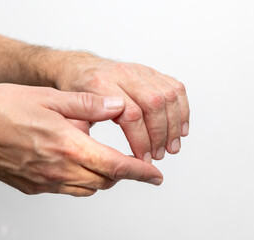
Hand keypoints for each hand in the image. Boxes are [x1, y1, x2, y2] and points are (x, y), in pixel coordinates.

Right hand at [0, 84, 162, 195]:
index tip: (156, 176)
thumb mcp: (50, 97)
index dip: (141, 172)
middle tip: (133, 162)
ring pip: (88, 188)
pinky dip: (81, 180)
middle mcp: (59, 169)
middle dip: (123, 173)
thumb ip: (89, 104)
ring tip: (106, 161)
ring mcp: (45, 181)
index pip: (116, 166)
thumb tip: (118, 106)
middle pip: (105, 180)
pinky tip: (76, 163)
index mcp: (68, 145)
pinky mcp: (33, 187)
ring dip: (103, 177)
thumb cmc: (2, 108)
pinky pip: (67, 190)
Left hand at [57, 57, 189, 161]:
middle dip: (160, 134)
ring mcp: (140, 71)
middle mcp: (123, 74)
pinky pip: (175, 88)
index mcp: (100, 83)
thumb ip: (88, 126)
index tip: (142, 159)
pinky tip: (181, 129)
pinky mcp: (151, 72)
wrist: (80, 67)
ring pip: (168, 95)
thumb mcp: (71, 110)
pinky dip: (182, 110)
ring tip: (172, 147)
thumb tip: (108, 154)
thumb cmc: (76, 91)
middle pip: (153, 104)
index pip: (130, 114)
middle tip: (159, 155)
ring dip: (174, 125)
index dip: (141, 140)